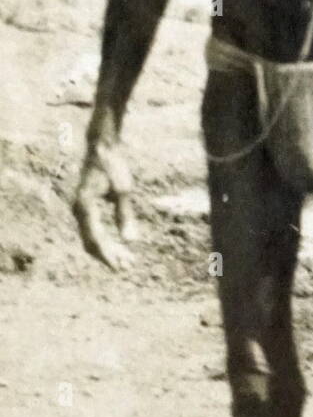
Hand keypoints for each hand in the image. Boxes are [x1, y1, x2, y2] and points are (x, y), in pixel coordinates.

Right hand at [73, 139, 137, 269]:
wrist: (101, 148)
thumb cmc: (113, 166)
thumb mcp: (123, 190)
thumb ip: (125, 216)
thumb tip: (130, 241)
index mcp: (86, 206)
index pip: (96, 239)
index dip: (108, 256)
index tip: (121, 267)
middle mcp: (78, 210)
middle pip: (92, 243)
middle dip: (110, 256)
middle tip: (128, 266)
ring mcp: (79, 210)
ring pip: (91, 238)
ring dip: (107, 250)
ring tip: (127, 259)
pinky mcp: (84, 208)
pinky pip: (92, 230)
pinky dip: (105, 240)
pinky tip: (119, 245)